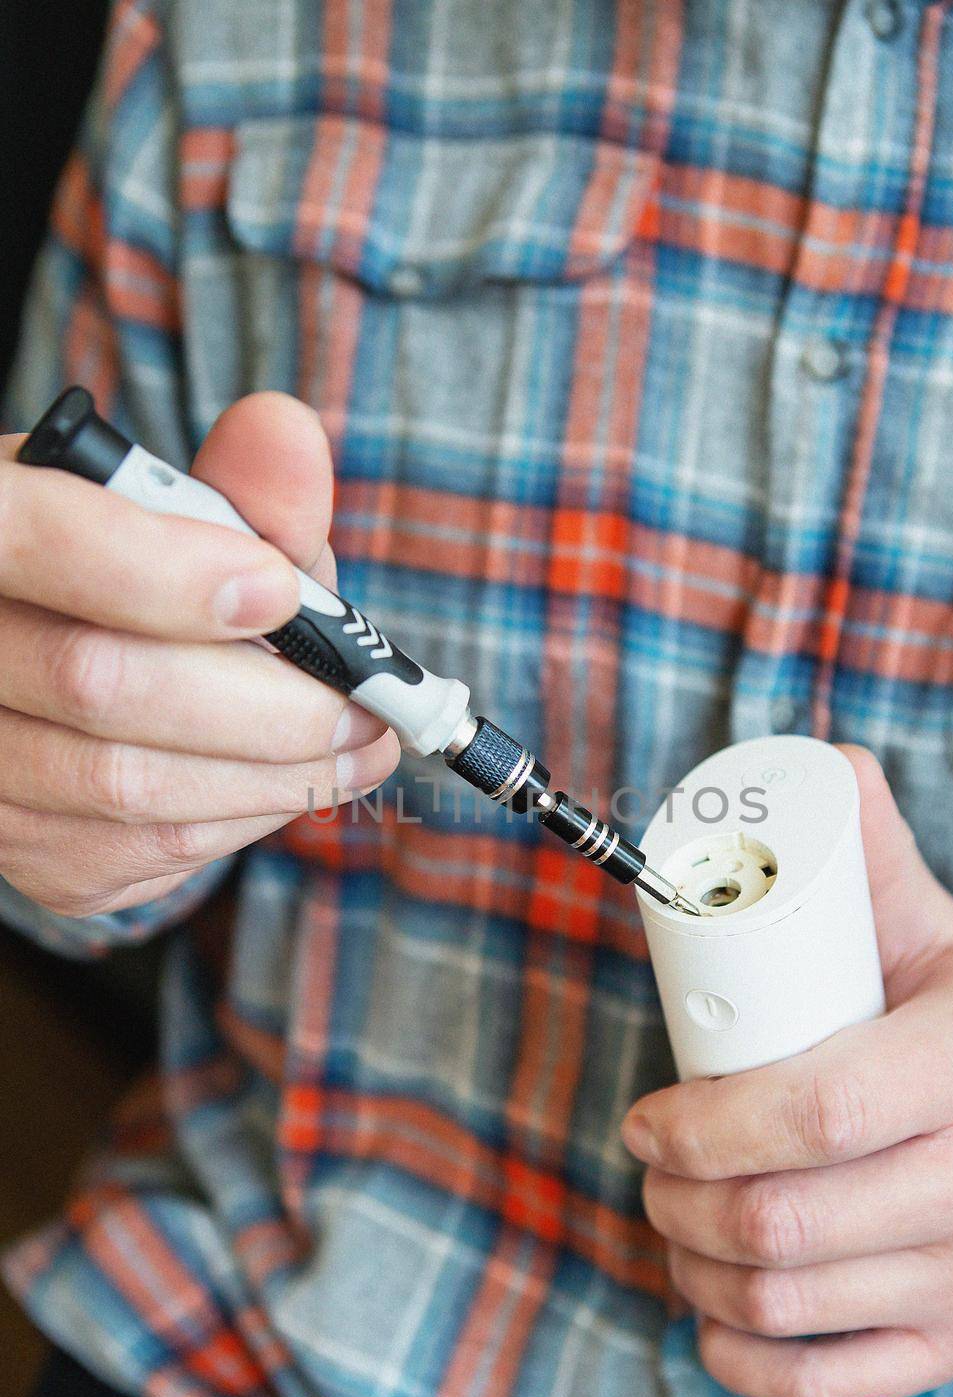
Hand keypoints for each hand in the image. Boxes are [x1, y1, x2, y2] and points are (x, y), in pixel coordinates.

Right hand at [0, 392, 399, 916]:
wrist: (76, 672)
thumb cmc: (140, 579)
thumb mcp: (181, 520)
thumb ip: (237, 485)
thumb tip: (289, 433)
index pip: (31, 539)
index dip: (160, 572)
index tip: (277, 588)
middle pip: (99, 683)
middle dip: (264, 701)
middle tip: (364, 703)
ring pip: (131, 784)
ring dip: (275, 773)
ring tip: (357, 745)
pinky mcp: (22, 853)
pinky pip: (147, 849)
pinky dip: (242, 815)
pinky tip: (285, 780)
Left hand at [622, 746, 952, 1396]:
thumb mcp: (935, 935)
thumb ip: (872, 857)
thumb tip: (828, 765)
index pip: (817, 1114)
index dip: (704, 1126)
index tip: (646, 1118)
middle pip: (784, 1220)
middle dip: (676, 1202)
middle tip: (647, 1168)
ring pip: (787, 1305)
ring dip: (692, 1273)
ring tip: (672, 1225)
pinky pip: (829, 1385)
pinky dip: (743, 1362)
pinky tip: (714, 1320)